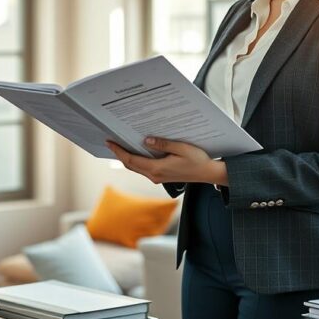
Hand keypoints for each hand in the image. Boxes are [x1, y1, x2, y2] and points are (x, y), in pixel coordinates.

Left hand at [106, 137, 227, 185]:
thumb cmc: (197, 161)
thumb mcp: (181, 148)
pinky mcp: (161, 177)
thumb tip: (146, 140)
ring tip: (119, 146)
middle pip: (130, 165)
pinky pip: (143, 169)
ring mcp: (157, 177)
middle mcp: (154, 175)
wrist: (207, 174)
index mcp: (157, 169)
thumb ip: (163, 144)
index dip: (119, 152)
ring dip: (126, 158)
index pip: (132, 160)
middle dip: (119, 154)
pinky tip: (135, 152)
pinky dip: (135, 161)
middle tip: (110, 142)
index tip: (110, 143)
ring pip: (136, 168)